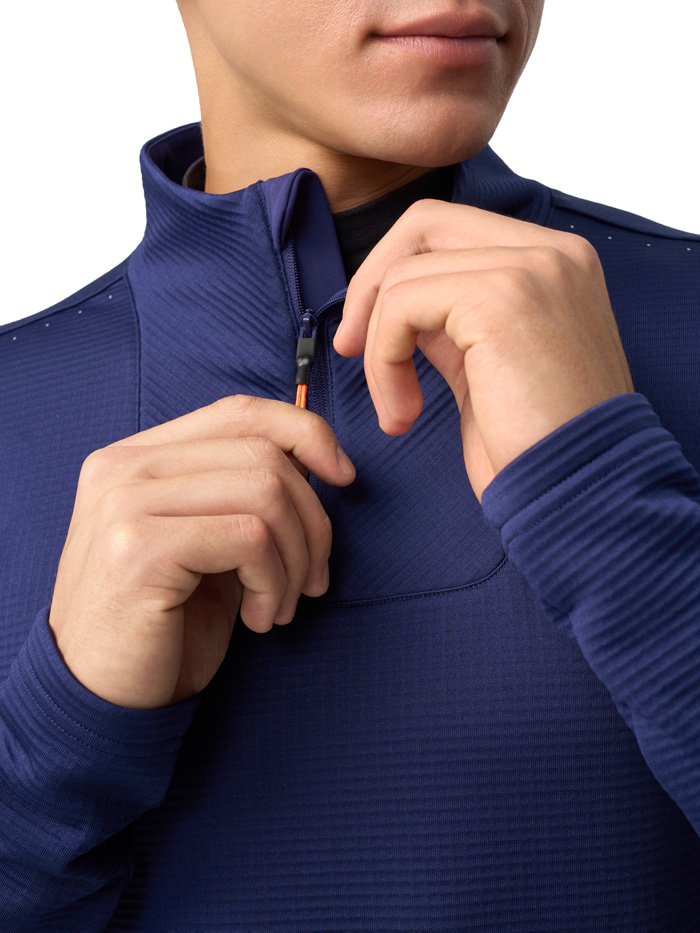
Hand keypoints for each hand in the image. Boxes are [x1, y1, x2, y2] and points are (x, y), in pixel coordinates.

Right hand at [48, 395, 355, 708]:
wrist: (101, 700)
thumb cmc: (165, 623)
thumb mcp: (208, 544)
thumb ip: (241, 494)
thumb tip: (322, 462)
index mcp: (137, 457)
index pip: (239, 412)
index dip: (305, 433)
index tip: (344, 478)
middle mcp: (124, 467)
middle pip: (264, 453)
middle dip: (313, 521)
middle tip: (313, 580)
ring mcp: (126, 503)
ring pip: (266, 492)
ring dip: (296, 559)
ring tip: (281, 605)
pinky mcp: (141, 547)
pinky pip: (251, 538)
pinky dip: (275, 582)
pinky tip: (259, 619)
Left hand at [333, 199, 634, 503]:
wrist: (584, 491)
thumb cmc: (539, 444)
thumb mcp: (490, 365)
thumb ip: (454, 321)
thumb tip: (396, 302)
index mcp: (555, 262)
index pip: (450, 228)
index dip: (394, 272)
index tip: (365, 336)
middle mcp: (551, 251)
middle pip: (424, 224)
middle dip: (370, 287)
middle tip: (349, 348)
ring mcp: (530, 267)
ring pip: (403, 275)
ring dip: (378, 352)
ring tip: (399, 412)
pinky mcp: (501, 297)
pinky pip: (400, 306)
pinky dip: (383, 363)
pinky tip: (404, 415)